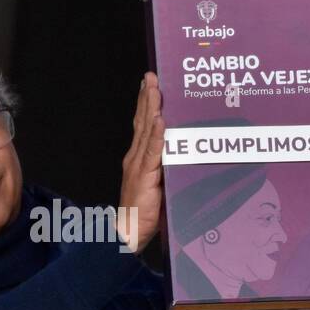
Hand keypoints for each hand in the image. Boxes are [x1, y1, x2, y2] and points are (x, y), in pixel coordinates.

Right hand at [115, 72, 164, 253]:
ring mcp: (139, 165)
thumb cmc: (144, 214)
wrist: (128, 233)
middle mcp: (135, 158)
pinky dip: (157, 135)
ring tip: (155, 89)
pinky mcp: (145, 176)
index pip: (142, 126)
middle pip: (143, 122)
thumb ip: (165, 170)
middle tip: (151, 76)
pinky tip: (160, 120)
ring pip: (147, 131)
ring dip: (151, 108)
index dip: (145, 104)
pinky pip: (152, 152)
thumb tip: (180, 155)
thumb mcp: (157, 186)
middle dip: (147, 97)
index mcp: (137, 159)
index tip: (149, 84)